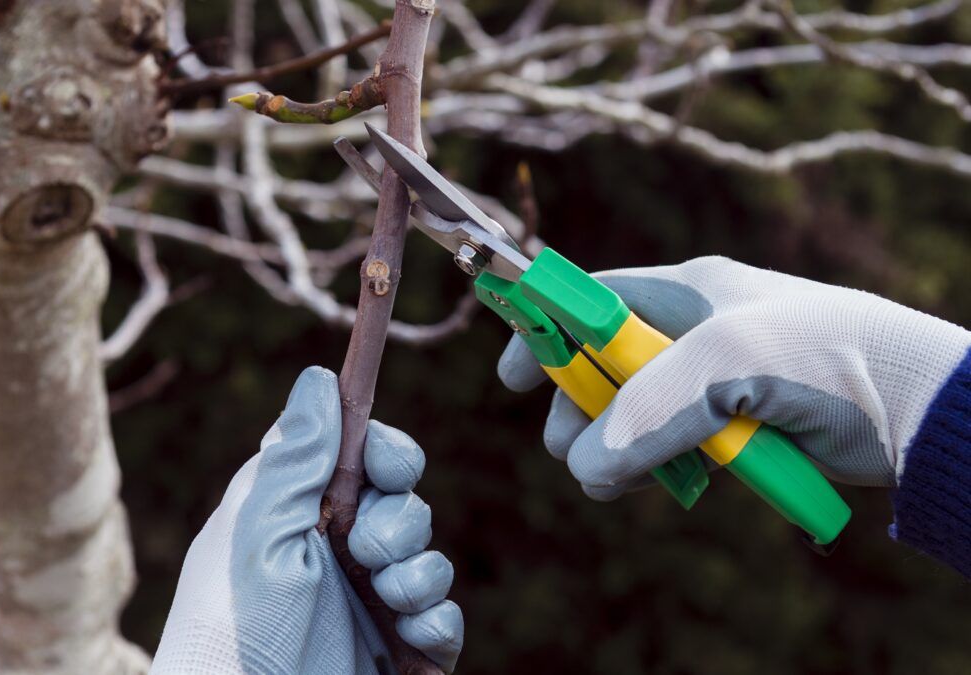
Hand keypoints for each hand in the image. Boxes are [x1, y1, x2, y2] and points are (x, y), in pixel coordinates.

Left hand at [152, 367, 461, 673]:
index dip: (385, 452)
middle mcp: (336, 554)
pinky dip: (436, 619)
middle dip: (399, 520)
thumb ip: (295, 457)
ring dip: (417, 572)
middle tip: (366, 551)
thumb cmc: (233, 633)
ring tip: (386, 599)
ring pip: (429, 557)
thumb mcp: (258, 534)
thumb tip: (319, 378)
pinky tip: (411, 633)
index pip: (362, 456)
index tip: (382, 467)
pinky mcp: (401, 651)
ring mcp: (370, 605)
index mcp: (297, 515)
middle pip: (404, 501)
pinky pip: (445, 616)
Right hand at [498, 256, 970, 499]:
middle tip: (570, 451)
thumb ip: (646, 409)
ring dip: (615, 448)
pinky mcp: (738, 423)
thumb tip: (584, 465)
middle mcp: (694, 329)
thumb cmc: (824, 358)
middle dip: (575, 409)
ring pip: (634, 414)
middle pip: (601, 365)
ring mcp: (715, 378)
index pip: (589, 299)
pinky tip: (669, 482)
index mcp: (685, 290)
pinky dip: (660, 467)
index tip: (512, 377)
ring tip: (615, 483)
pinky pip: (674, 446)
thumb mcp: (726, 364)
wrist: (917, 408)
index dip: (543, 330)